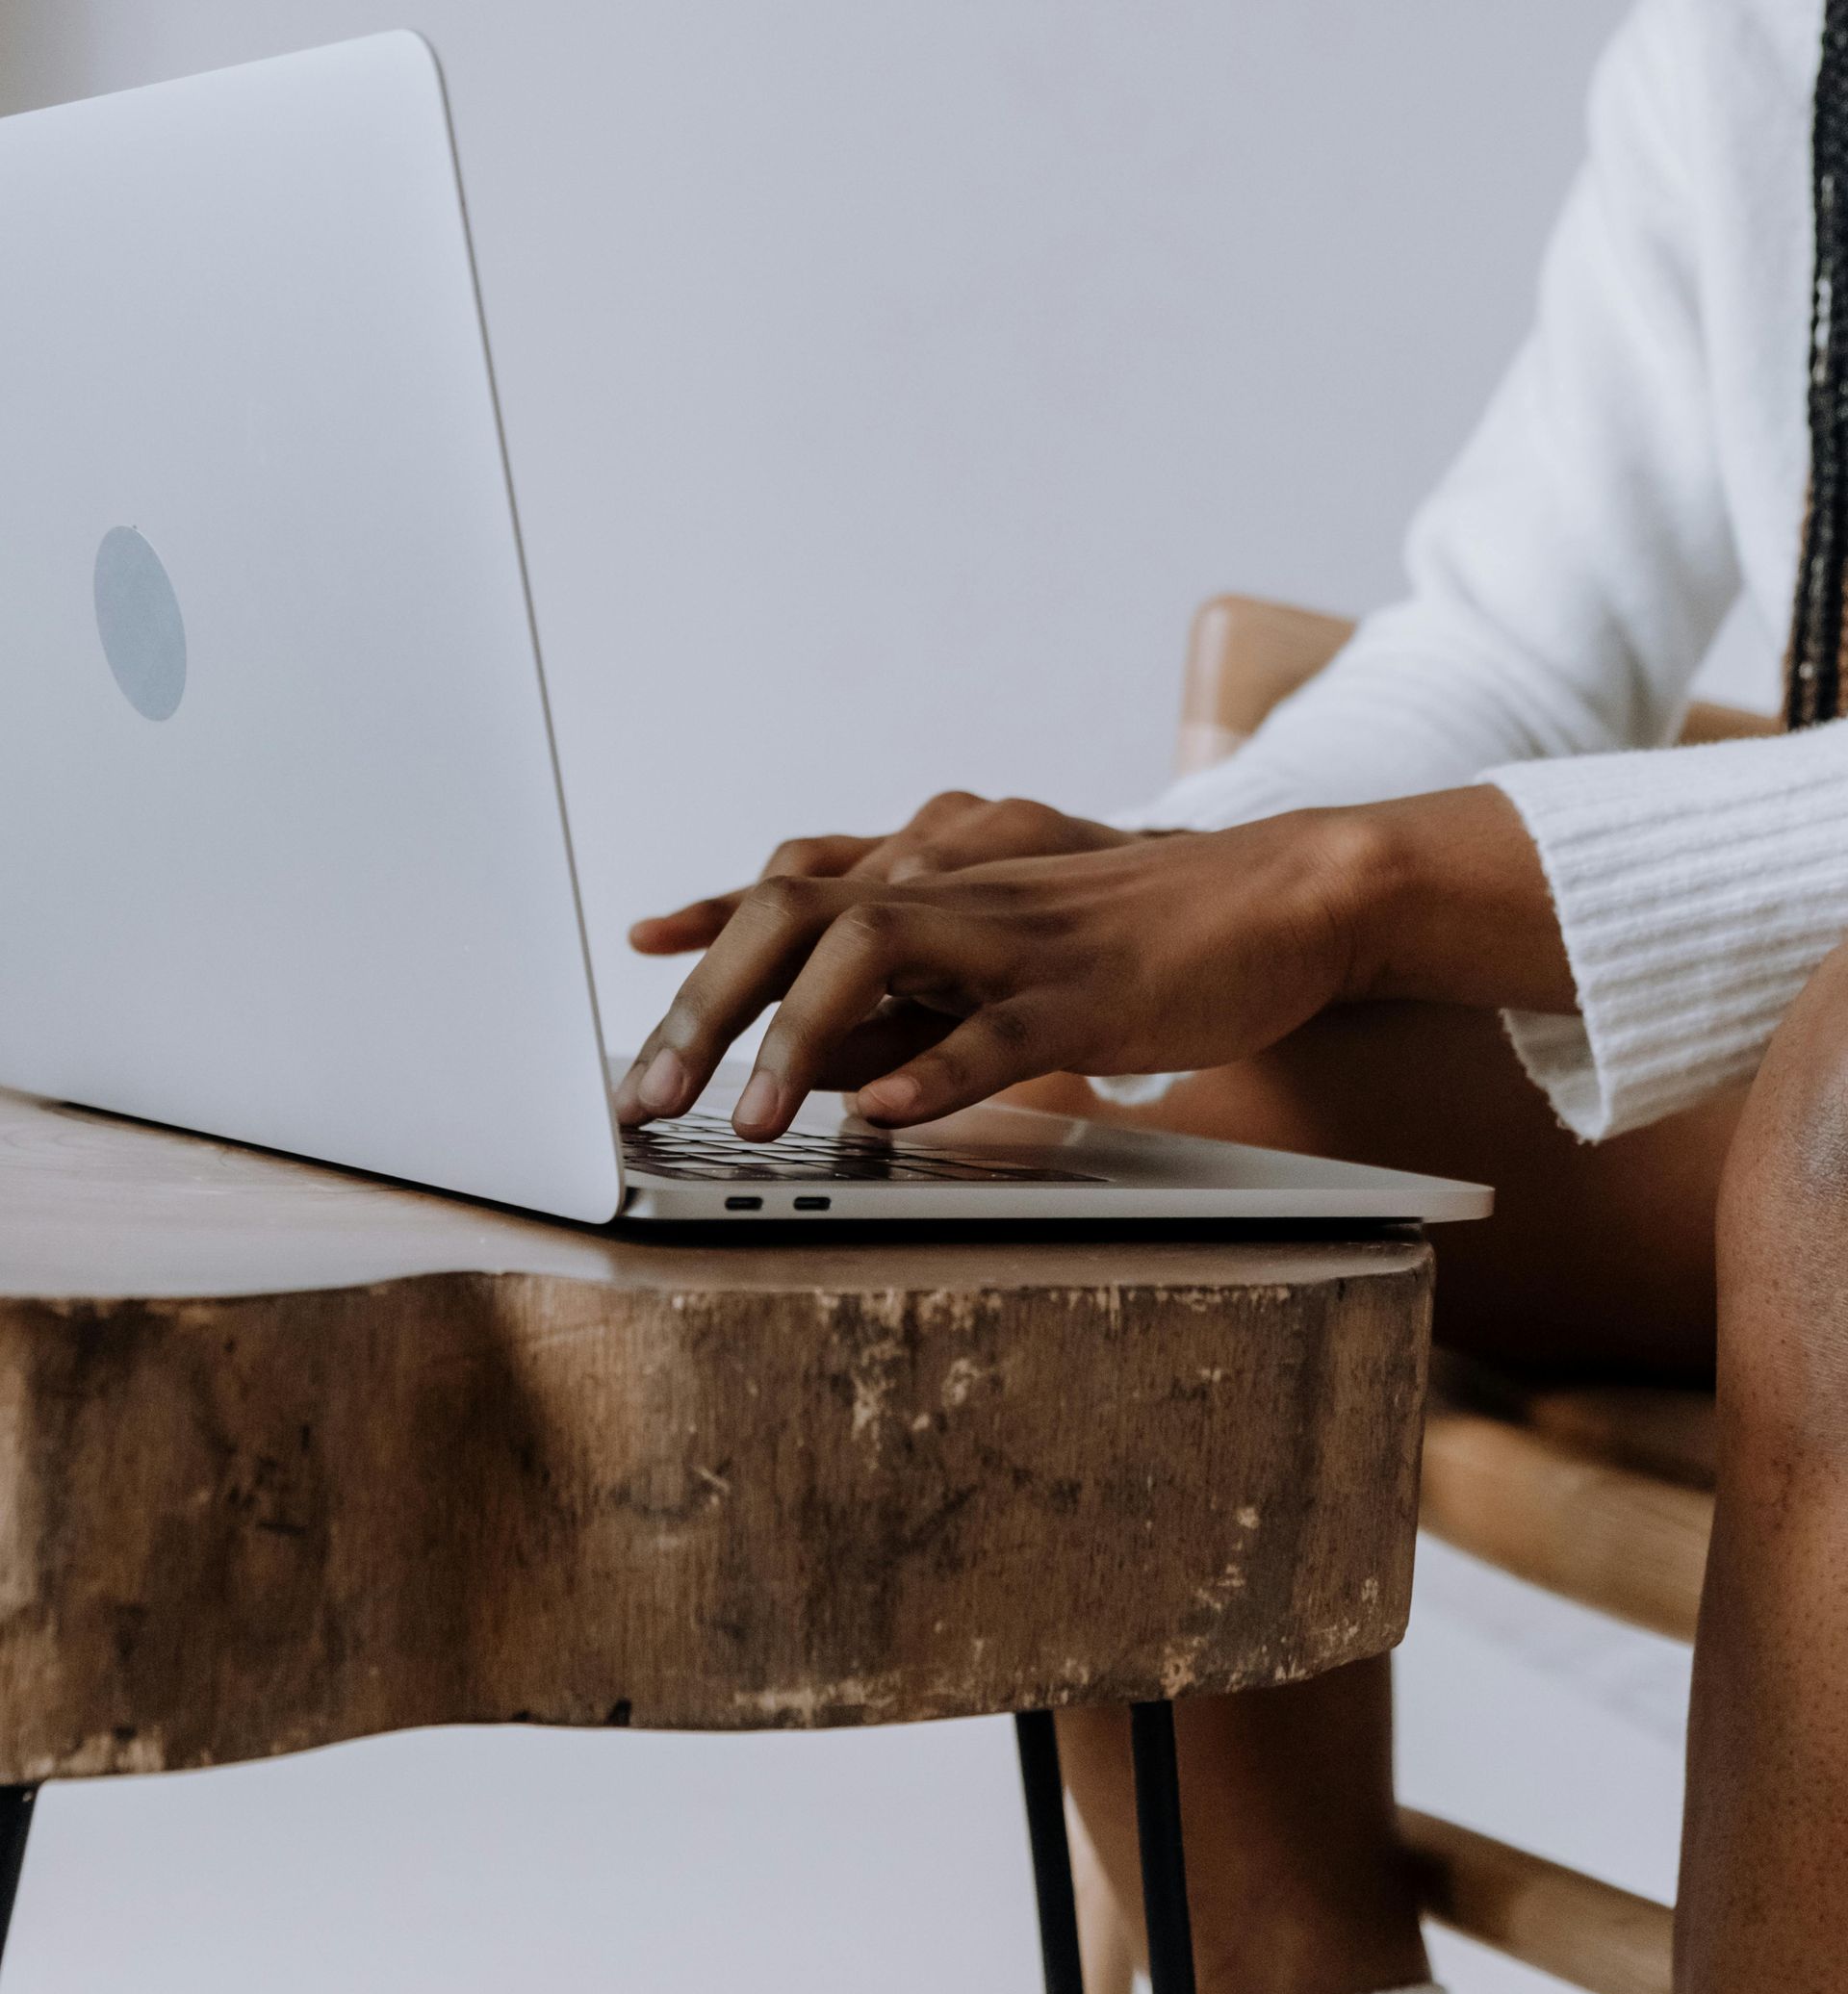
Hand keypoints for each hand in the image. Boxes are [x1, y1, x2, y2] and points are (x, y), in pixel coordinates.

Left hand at [613, 784, 1570, 1139]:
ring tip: (742, 1118)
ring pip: (878, 954)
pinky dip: (930, 1070)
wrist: (1288, 897)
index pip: (799, 877)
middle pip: (800, 910)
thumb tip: (811, 1062)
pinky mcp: (1089, 992)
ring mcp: (1021, 936)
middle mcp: (961, 887)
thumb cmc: (1143, 937)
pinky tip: (877, 1113)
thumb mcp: (1008, 960)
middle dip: (711, 1001)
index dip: (713, 913)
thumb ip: (913, 999)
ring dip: (793, 1036)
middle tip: (651, 1091)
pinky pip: (997, 1031)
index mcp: (942, 875)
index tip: (641, 949)